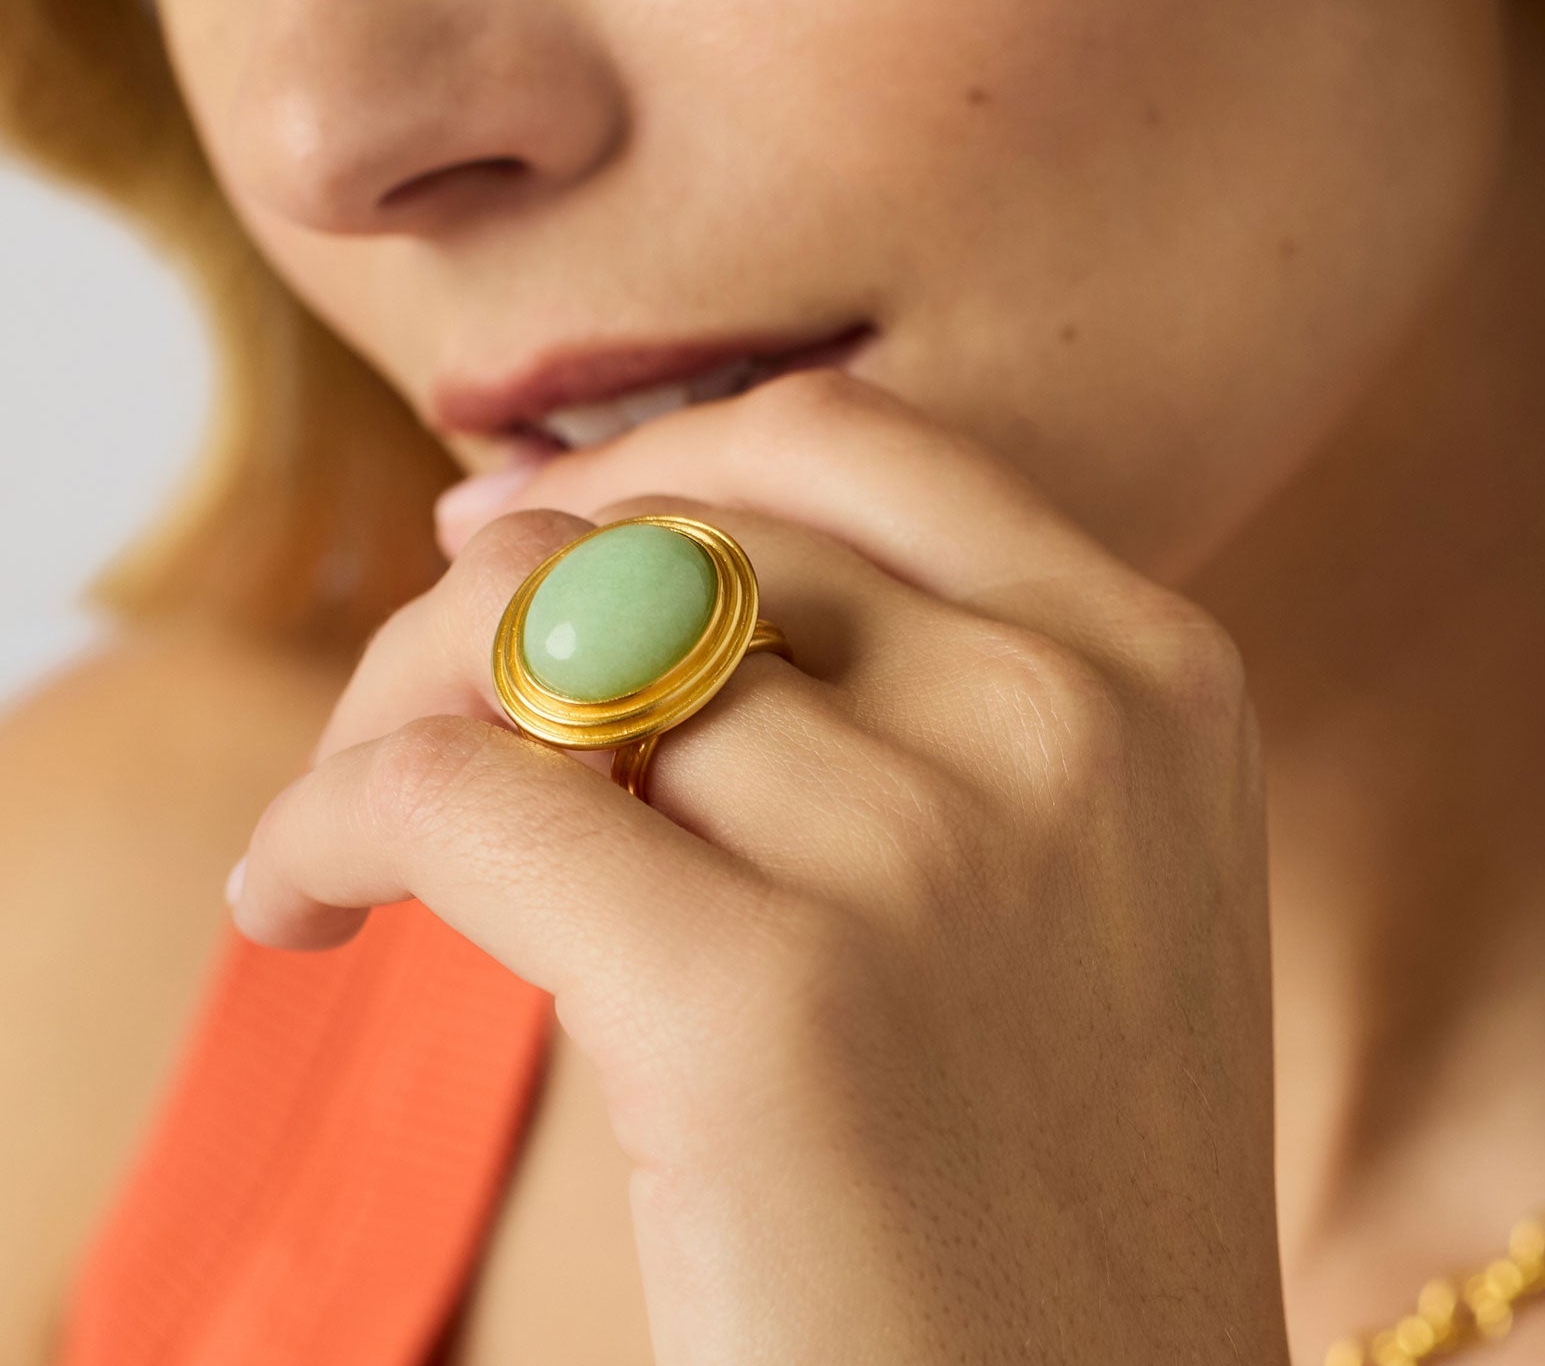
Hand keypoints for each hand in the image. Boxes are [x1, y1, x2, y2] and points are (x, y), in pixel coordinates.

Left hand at [226, 368, 1287, 1363]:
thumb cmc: (1049, 1193)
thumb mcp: (1074, 880)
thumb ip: (909, 692)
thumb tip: (580, 539)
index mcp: (1152, 671)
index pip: (847, 445)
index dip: (654, 460)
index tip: (518, 529)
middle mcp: (1062, 717)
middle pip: (674, 533)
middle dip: (491, 596)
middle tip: (413, 708)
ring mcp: (931, 846)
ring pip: (545, 644)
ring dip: (392, 714)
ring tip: (350, 835)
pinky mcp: (767, 999)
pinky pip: (459, 795)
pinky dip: (330, 820)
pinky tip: (298, 903)